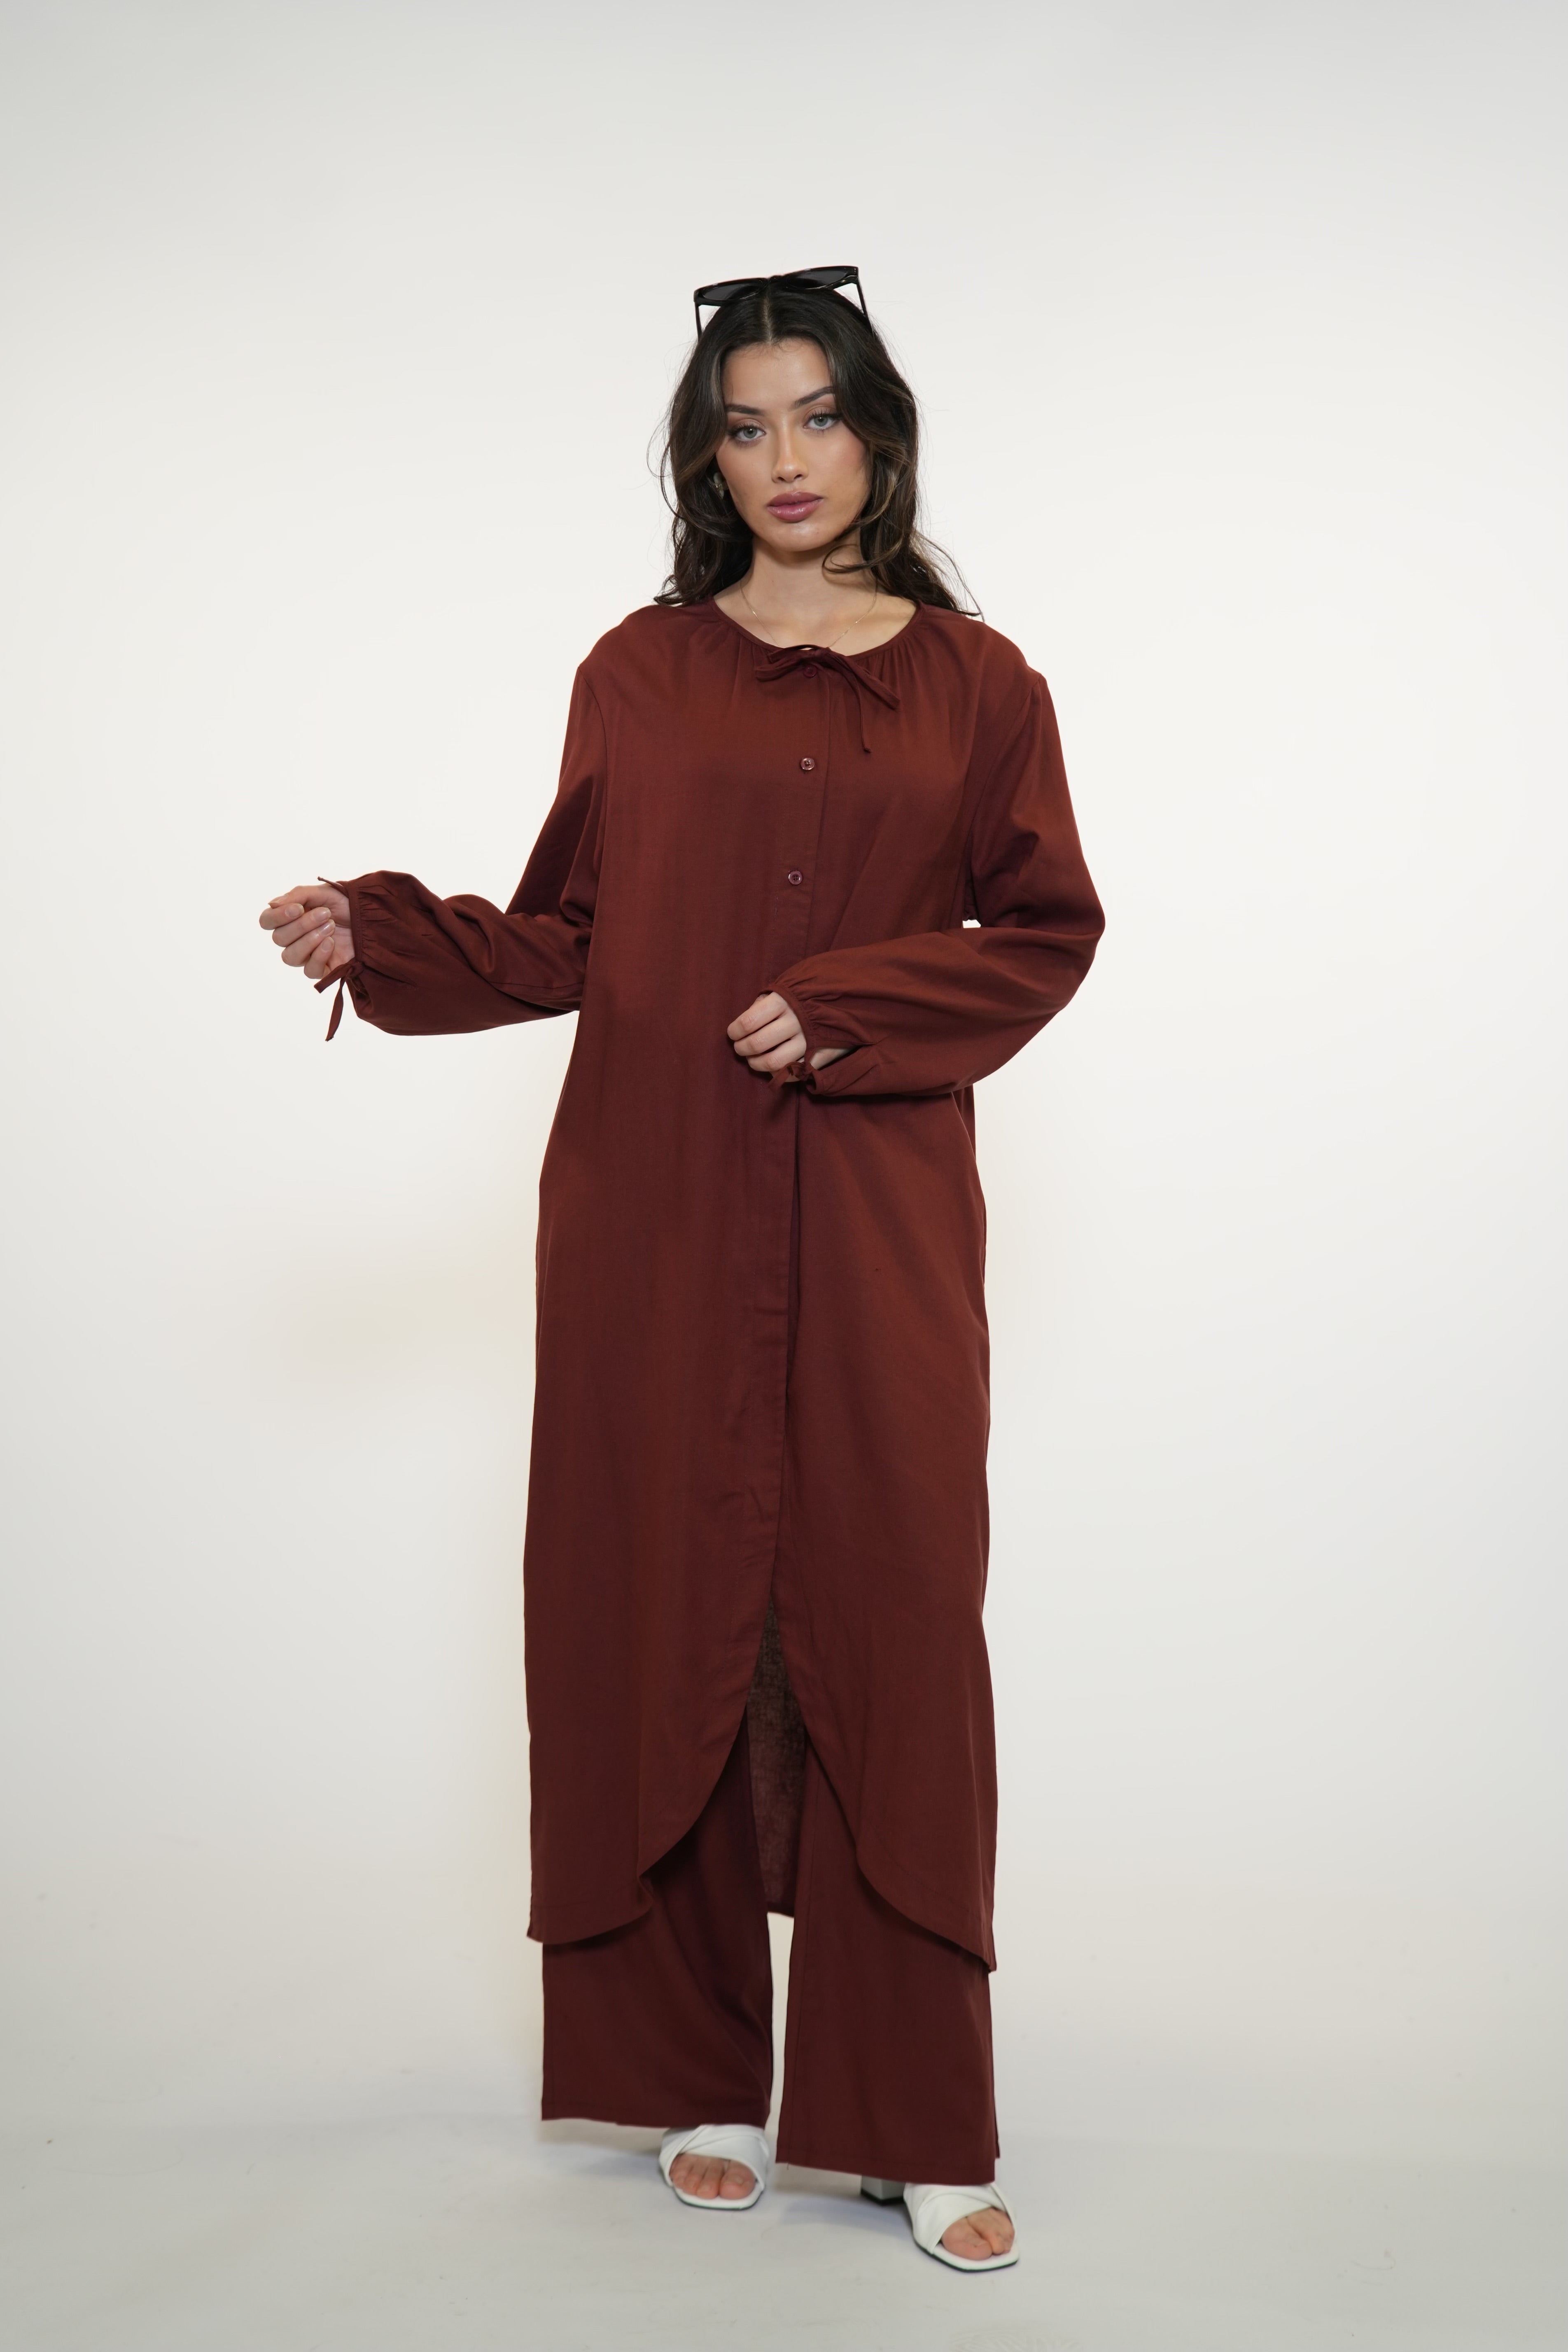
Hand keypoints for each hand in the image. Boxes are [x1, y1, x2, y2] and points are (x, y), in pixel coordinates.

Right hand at [259, 884, 354, 980]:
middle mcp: (293, 938)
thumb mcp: (322, 894)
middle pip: (279, 939)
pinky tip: (331, 943)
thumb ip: (297, 895)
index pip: (266, 921)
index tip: (298, 908)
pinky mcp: (321, 969)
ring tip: (330, 928)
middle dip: (302, 925)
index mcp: (289, 918)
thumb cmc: (344, 905)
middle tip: (326, 914)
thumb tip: (272, 904)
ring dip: (310, 940)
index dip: (278, 916)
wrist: (371, 919)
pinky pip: (309, 971)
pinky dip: (319, 956)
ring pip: (290, 957)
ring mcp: (306, 955)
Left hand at [727, 991, 847, 1079]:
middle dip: (742, 1049)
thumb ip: (764, 1004)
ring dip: (757, 1064)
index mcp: (783, 1000)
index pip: (748, 1022)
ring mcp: (809, 1040)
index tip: (733, 1034)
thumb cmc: (809, 994)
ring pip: (773, 1062)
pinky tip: (774, 1067)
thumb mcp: (787, 989)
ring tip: (754, 1060)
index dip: (735, 1031)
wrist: (851, 1000)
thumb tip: (743, 1024)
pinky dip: (778, 1073)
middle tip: (740, 1049)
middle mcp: (795, 1020)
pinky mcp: (821, 1055)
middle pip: (757, 1044)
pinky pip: (793, 1072)